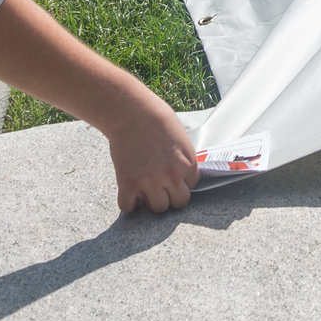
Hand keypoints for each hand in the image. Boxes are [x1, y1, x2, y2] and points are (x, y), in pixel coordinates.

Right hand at [91, 86, 199, 213]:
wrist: (131, 112)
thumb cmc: (156, 117)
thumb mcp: (181, 138)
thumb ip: (183, 158)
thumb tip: (181, 173)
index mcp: (188, 163)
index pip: (192, 187)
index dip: (181, 182)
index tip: (172, 177)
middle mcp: (172, 175)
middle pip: (178, 203)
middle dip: (170, 196)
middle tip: (160, 187)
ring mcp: (150, 181)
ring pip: (158, 208)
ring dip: (151, 201)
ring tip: (145, 189)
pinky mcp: (128, 184)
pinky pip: (129, 208)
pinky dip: (128, 204)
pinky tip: (130, 193)